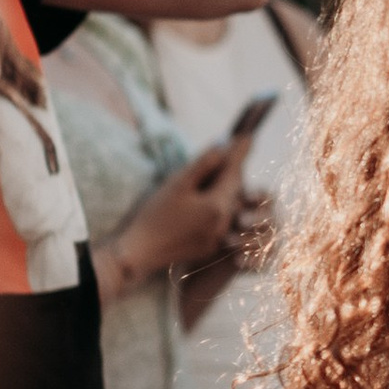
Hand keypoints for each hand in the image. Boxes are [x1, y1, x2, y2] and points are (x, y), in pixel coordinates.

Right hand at [100, 135, 252, 295]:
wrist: (140, 252)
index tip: (248, 136)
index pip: (234, 173)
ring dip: (225, 188)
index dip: (240, 153)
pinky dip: (218, 206)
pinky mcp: (210, 247)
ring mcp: (219, 237)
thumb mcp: (178, 184)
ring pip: (228, 205)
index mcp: (218, 206)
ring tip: (219, 172)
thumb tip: (223, 146)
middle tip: (234, 150)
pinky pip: (221, 220)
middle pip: (234, 189)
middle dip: (232, 170)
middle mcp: (224, 223)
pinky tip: (207, 197)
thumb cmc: (155, 215)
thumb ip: (203, 164)